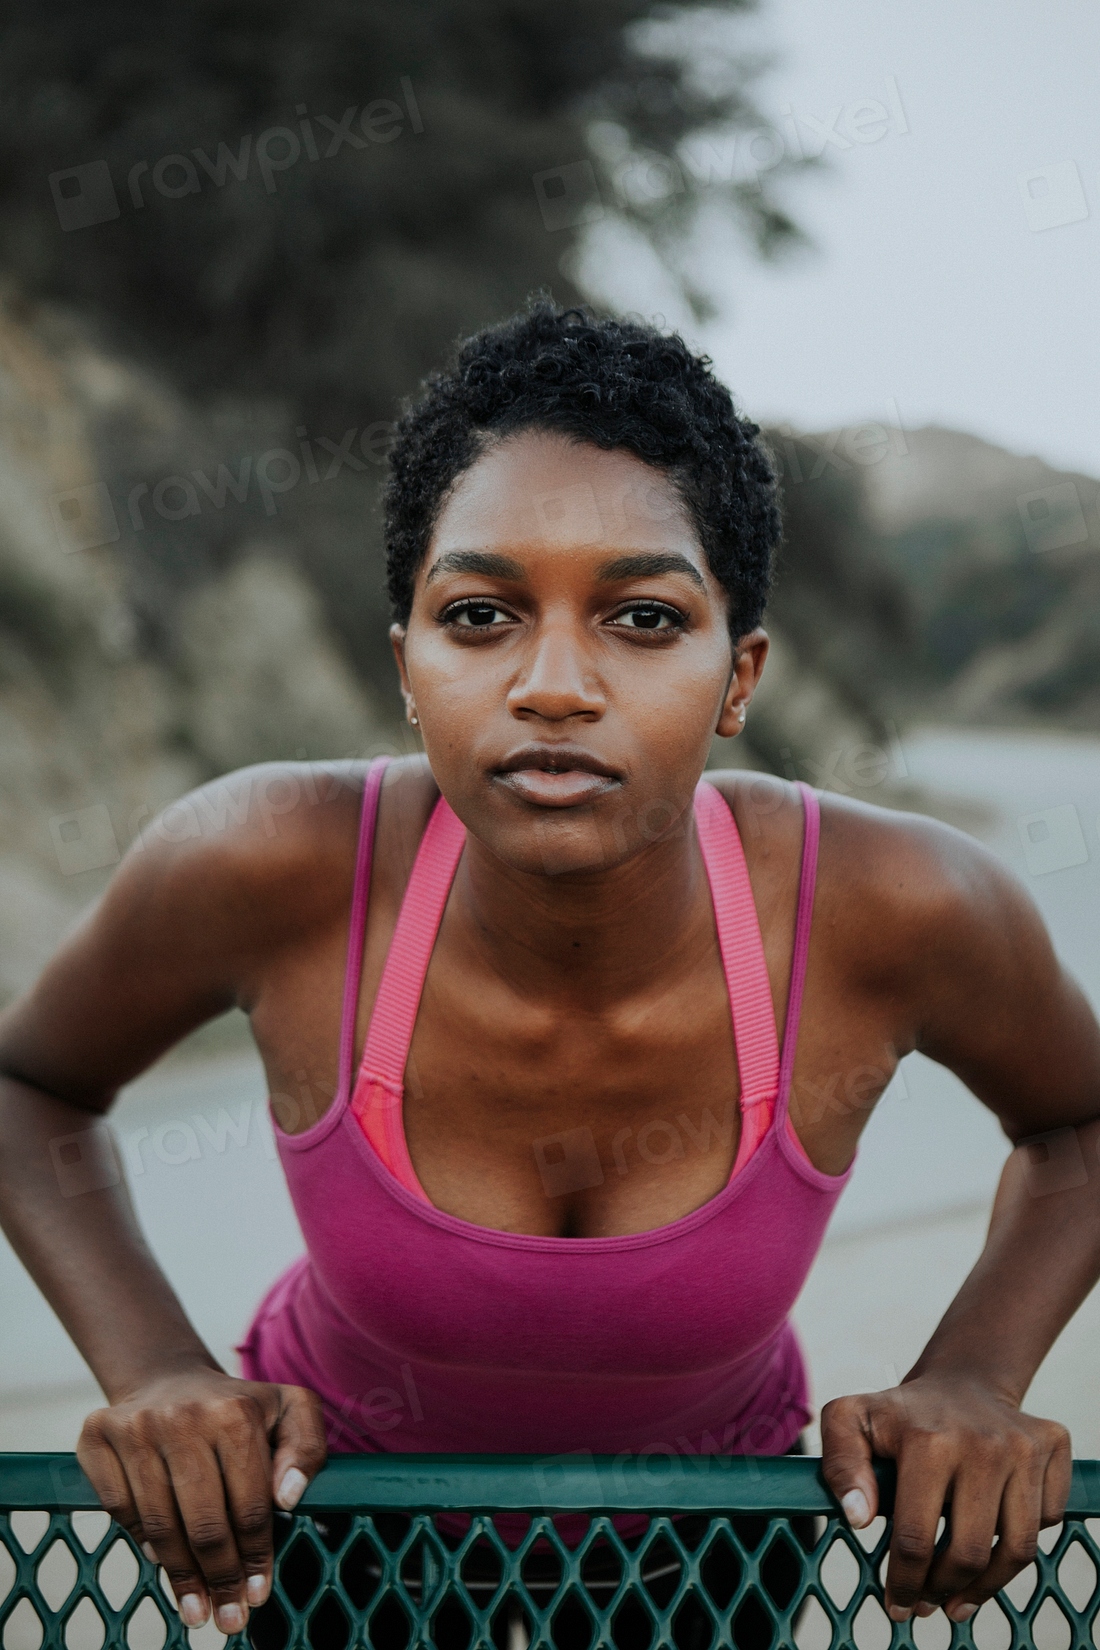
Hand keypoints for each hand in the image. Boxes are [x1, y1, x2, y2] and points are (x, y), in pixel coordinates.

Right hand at [77, 1366, 326, 1635]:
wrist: (168, 1378)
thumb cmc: (237, 1406)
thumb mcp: (290, 1409)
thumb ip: (307, 1448)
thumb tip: (289, 1498)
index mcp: (235, 1412)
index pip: (250, 1505)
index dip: (256, 1557)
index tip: (258, 1594)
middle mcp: (182, 1417)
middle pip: (204, 1524)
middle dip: (220, 1578)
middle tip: (227, 1617)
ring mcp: (134, 1427)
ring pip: (160, 1526)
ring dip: (182, 1576)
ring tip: (197, 1609)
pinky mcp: (97, 1437)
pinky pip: (120, 1510)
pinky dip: (142, 1540)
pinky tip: (162, 1559)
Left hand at [821, 1376, 1070, 1624]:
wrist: (961, 1381)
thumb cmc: (900, 1413)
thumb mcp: (849, 1421)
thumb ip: (839, 1465)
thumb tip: (858, 1517)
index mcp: (927, 1439)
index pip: (915, 1537)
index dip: (905, 1582)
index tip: (897, 1604)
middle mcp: (983, 1442)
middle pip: (969, 1553)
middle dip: (943, 1589)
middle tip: (927, 1603)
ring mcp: (1024, 1445)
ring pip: (1018, 1548)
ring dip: (986, 1586)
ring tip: (959, 1599)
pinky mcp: (1053, 1446)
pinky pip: (1048, 1520)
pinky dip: (1022, 1541)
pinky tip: (994, 1544)